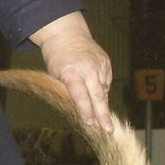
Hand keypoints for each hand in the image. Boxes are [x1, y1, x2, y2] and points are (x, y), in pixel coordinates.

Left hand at [29, 11, 113, 132]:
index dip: (85, 110)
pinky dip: (102, 92)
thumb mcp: (55, 75)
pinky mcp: (106, 63)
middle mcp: (88, 69)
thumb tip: (79, 109)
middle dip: (103, 114)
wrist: (67, 34)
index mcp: (71, 73)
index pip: (80, 95)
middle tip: (109, 130)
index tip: (90, 123)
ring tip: (105, 121)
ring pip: (103, 90)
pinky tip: (100, 99)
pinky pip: (106, 82)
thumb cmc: (56, 58)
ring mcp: (99, 65)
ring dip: (103, 105)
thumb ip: (68, 90)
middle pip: (97, 95)